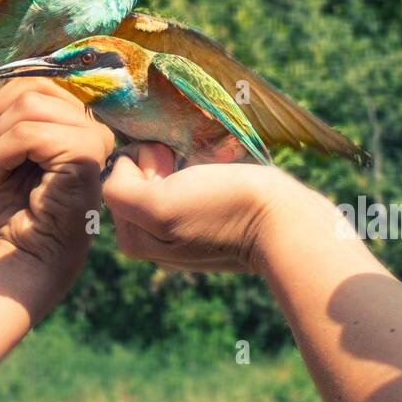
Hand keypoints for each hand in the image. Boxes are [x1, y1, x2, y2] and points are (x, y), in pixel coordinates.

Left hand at [0, 78, 115, 291]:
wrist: (18, 259)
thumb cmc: (12, 211)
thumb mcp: (8, 148)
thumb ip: (17, 113)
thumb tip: (6, 84)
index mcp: (78, 126)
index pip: (41, 81)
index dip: (6, 101)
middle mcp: (93, 131)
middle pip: (34, 90)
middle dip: (0, 125)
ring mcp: (95, 144)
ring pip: (29, 107)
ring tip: (3, 173)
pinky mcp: (87, 159)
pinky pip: (29, 133)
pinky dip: (2, 154)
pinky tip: (4, 179)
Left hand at [102, 143, 331, 272]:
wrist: (285, 222)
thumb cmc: (222, 208)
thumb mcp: (159, 207)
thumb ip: (122, 193)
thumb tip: (125, 168)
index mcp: (138, 240)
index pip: (116, 182)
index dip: (138, 164)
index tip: (168, 165)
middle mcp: (157, 238)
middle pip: (137, 180)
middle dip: (156, 163)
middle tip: (185, 165)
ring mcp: (186, 229)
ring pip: (163, 177)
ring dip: (178, 161)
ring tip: (201, 165)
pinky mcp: (212, 217)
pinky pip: (189, 181)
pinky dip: (196, 165)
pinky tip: (216, 168)